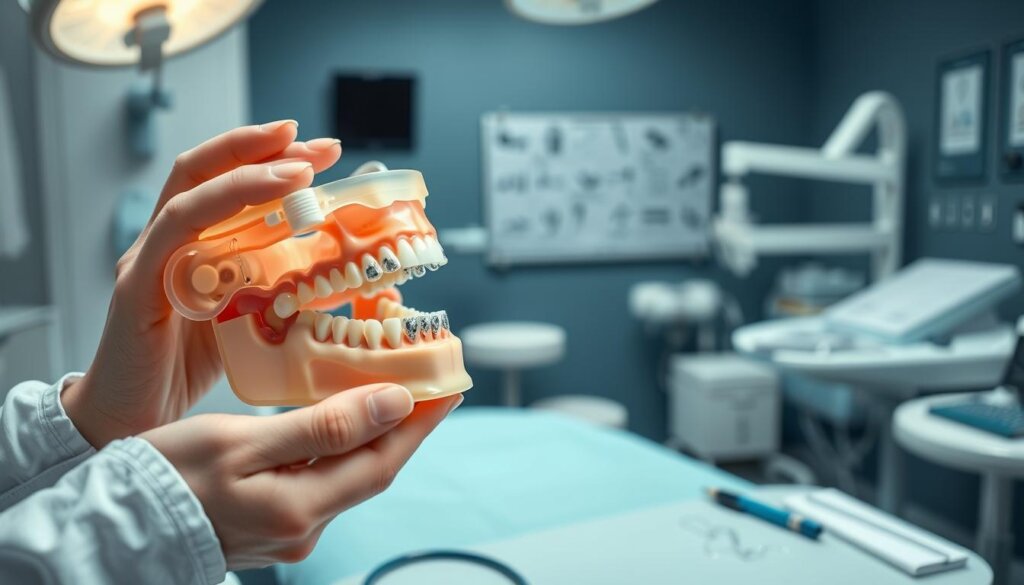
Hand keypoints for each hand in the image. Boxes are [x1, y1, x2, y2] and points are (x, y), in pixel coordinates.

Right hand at [62, 122, 342, 447]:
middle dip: (263, 148)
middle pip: (207, 171)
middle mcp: (168, 242)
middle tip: (321, 145)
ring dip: (246, 176)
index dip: (274, 159)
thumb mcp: (250, 320)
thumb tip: (351, 280)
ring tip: (298, 170)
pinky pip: (172, 239)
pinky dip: (213, 217)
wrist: (132, 423)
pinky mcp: (137, 290)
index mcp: (195, 243)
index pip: (229, 181)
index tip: (325, 152)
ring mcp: (148, 261)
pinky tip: (251, 212)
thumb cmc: (187, 368)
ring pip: (191, 196)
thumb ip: (284, 293)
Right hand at [142, 385, 461, 568]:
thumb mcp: (241, 441)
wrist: (114, 524)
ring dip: (375, 429)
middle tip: (427, 377)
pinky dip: (342, 443)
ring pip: (351, 471)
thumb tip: (393, 404)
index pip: (384, 459)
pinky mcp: (273, 521)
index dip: (420, 421)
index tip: (447, 383)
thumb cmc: (164, 478)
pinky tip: (343, 416)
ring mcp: (289, 529)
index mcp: (300, 509)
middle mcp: (304, 527)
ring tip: (392, 384)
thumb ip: (322, 427)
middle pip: (373, 466)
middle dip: (405, 422)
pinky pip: (324, 477)